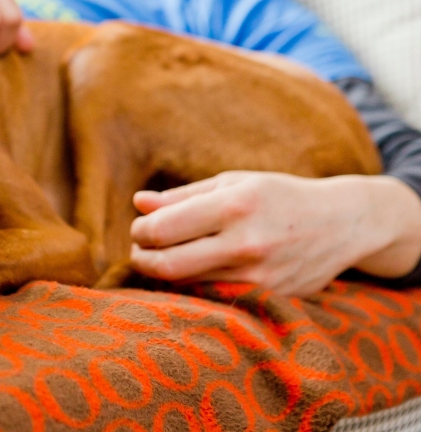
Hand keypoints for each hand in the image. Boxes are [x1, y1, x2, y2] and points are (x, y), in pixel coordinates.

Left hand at [129, 171, 420, 295]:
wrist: (342, 223)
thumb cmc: (278, 196)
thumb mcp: (232, 182)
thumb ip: (182, 196)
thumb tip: (138, 203)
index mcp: (234, 204)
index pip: (162, 229)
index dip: (140, 232)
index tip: (139, 228)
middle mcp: (246, 243)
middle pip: (168, 265)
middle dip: (142, 259)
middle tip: (139, 250)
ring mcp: (258, 276)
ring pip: (188, 286)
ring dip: (165, 274)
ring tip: (165, 257)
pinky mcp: (268, 298)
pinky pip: (214, 297)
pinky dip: (194, 287)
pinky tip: (194, 272)